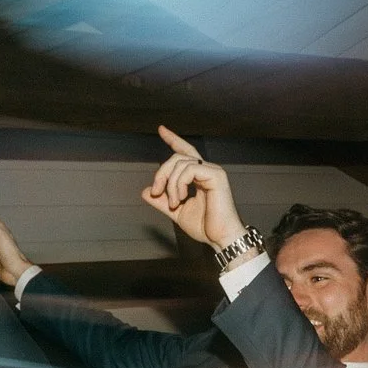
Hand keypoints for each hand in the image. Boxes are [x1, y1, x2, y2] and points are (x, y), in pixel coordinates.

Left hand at [139, 126, 246, 250]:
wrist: (221, 238)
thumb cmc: (205, 227)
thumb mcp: (177, 212)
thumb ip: (163, 201)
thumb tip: (146, 191)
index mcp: (200, 176)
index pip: (185, 152)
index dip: (173, 139)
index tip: (161, 129)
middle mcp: (207, 169)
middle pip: (177, 157)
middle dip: (161, 173)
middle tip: (155, 192)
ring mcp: (213, 171)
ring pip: (180, 162)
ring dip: (170, 184)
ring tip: (174, 203)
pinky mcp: (216, 175)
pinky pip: (189, 169)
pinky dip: (179, 184)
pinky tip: (180, 199)